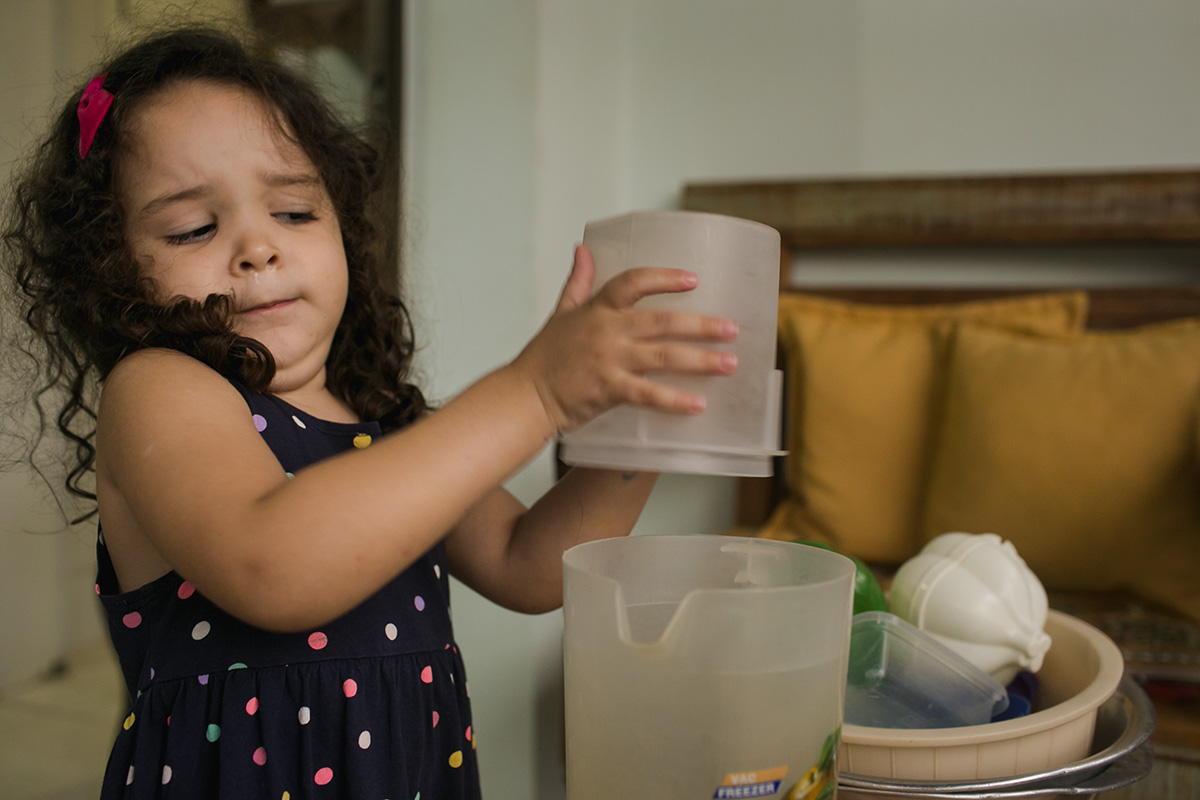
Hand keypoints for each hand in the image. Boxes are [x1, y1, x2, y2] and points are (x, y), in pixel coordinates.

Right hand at [511, 244, 737, 431]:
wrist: (526, 394)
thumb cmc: (545, 356)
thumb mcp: (561, 312)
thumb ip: (578, 282)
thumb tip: (582, 249)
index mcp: (598, 309)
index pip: (634, 283)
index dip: (664, 278)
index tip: (693, 279)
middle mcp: (607, 331)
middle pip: (662, 322)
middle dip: (700, 325)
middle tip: (731, 328)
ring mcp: (609, 360)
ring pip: (663, 357)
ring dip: (700, 360)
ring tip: (729, 363)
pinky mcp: (608, 389)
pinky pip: (648, 394)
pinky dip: (674, 401)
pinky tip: (698, 405)